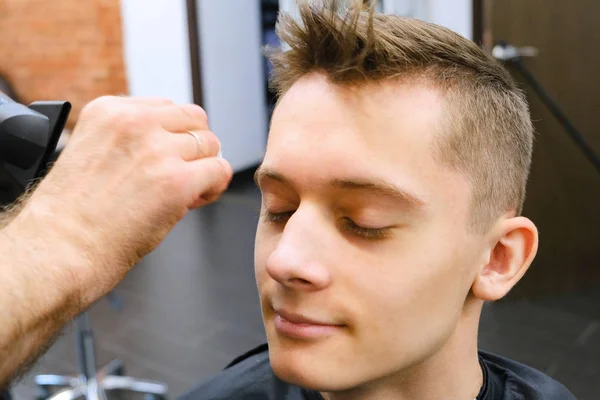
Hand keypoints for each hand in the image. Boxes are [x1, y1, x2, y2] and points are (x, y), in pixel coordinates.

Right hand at [17, 96, 232, 300]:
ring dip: (203, 168)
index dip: (172, 137)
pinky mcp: (176, 181)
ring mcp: (156, 150)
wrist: (56, 250)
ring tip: (183, 193)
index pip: (167, 108)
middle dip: (193, 148)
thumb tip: (175, 144)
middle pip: (195, 120)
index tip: (163, 161)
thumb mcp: (93, 152)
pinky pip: (220, 170)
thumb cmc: (71, 215)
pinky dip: (214, 187)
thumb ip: (130, 140)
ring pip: (210, 145)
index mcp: (109, 110)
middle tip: (180, 175)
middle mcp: (134, 122)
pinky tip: (193, 202)